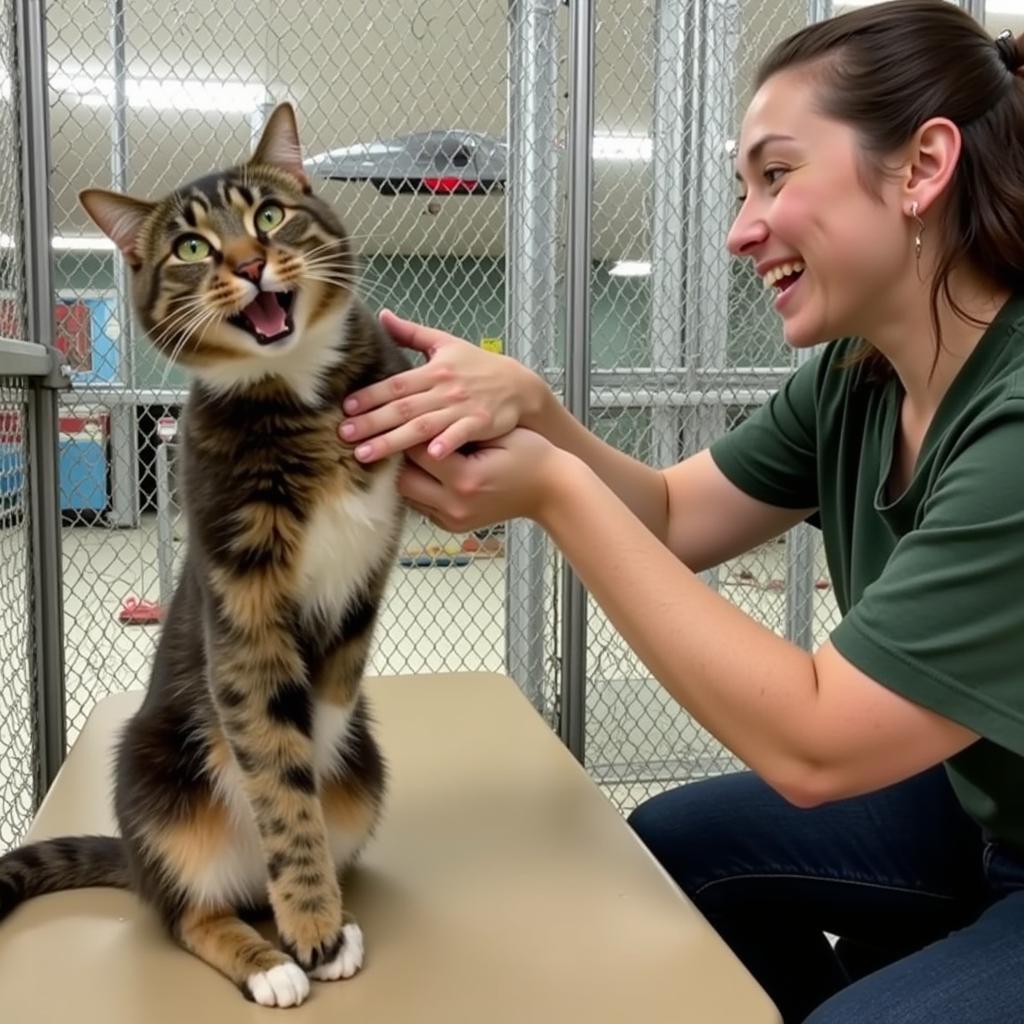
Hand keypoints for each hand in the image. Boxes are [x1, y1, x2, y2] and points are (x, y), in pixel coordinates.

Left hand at [339, 310, 543, 462]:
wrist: (519, 386)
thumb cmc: (480, 366)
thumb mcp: (447, 344)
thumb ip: (412, 334)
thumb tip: (383, 315)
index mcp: (434, 370)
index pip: (395, 384)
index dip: (370, 395)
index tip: (346, 407)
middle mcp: (444, 389)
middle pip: (402, 407)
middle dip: (371, 421)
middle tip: (343, 434)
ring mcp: (462, 407)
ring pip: (422, 425)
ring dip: (393, 440)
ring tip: (365, 455)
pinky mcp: (481, 423)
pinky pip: (461, 434)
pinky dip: (447, 442)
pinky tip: (431, 455)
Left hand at [399, 428, 570, 532]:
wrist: (554, 491)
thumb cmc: (532, 455)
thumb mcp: (498, 433)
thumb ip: (460, 428)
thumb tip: (424, 417)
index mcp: (466, 479)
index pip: (418, 452)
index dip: (409, 430)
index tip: (403, 415)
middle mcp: (455, 505)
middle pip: (404, 479)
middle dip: (401, 456)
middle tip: (401, 434)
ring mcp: (453, 520)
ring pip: (408, 495)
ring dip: (406, 473)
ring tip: (407, 451)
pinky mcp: (453, 526)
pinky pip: (420, 505)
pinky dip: (419, 486)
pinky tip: (423, 469)